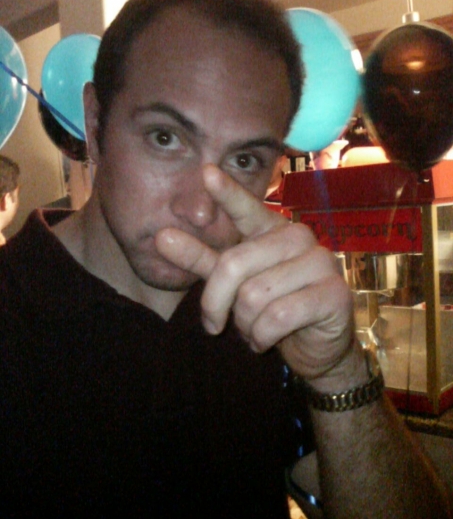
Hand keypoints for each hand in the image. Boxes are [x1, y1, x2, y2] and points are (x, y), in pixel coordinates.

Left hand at [155, 164, 355, 381]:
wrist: (315, 347)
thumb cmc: (271, 308)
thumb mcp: (231, 284)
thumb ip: (201, 259)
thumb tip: (162, 236)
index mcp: (272, 229)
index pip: (245, 208)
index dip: (227, 192)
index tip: (206, 171)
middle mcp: (299, 237)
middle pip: (234, 264)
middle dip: (217, 303)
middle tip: (216, 324)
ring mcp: (321, 262)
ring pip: (255, 296)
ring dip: (244, 325)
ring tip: (253, 330)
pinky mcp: (334, 293)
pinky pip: (278, 317)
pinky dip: (262, 337)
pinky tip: (266, 340)